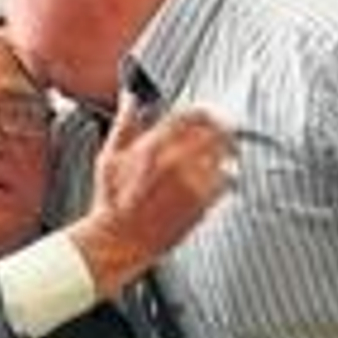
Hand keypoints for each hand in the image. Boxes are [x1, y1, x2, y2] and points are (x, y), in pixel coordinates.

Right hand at [68, 94, 230, 297]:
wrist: (118, 240)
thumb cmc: (111, 201)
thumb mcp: (109, 157)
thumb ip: (124, 123)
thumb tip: (130, 97)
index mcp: (155, 144)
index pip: (193, 115)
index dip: (205, 112)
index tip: (208, 116)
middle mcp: (176, 160)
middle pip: (215, 132)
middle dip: (223, 129)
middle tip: (226, 131)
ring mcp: (191, 183)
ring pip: (224, 156)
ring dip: (228, 152)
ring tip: (227, 153)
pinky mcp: (201, 204)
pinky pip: (226, 182)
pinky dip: (227, 176)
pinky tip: (222, 177)